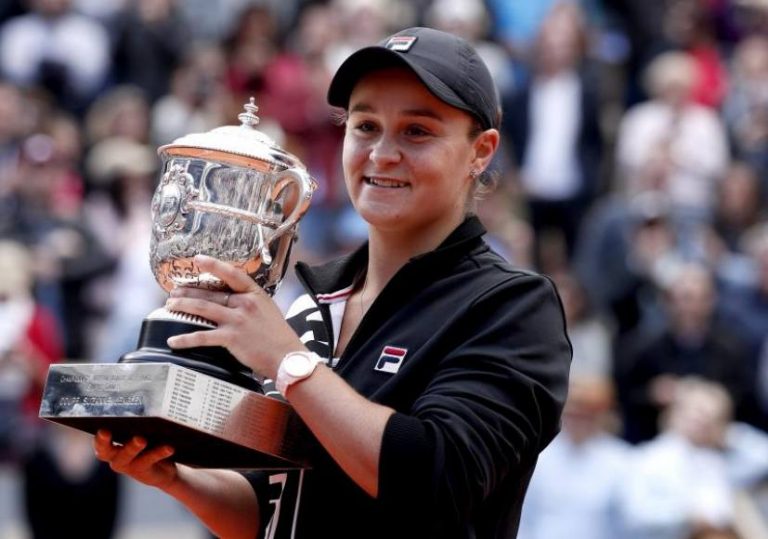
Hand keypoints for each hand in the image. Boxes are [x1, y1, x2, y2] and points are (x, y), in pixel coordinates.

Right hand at [93, 430, 177, 488]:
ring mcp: (129, 466)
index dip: (96, 437)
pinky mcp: (144, 472)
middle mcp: (116, 457)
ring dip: (133, 447)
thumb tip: (143, 407)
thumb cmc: (149, 443)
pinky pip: (150, 461)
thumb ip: (138, 423)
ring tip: (140, 439)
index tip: (98, 428)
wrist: (165, 470)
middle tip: (106, 431)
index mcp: (111, 445)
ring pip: (128, 456)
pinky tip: (169, 447)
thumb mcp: (142, 431)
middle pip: (106, 451)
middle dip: (104, 442)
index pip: (99, 441)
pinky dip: (159, 452)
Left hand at [164, 254, 304, 378]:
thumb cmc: (279, 336)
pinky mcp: (231, 338)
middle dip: (188, 291)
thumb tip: (233, 300)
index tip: (198, 259)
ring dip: (183, 306)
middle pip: (210, 293)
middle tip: (174, 292)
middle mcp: (245, 303)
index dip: (214, 265)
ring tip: (170, 306)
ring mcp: (237, 320)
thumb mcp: (268, 310)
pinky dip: (185, 339)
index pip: (232, 274)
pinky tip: (174, 340)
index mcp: (255, 294)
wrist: (287, 357)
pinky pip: (202, 336)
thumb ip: (251, 302)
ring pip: (203, 308)